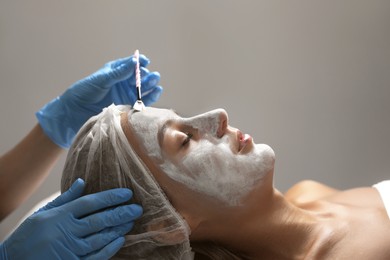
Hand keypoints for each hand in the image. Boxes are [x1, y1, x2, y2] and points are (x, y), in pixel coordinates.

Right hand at [0, 179, 141, 259]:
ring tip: (131, 221)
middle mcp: (66, 232)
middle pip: (100, 220)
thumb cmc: (27, 236)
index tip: (127, 193)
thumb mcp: (42, 213)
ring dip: (118, 229)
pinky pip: (96, 257)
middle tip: (137, 208)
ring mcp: (70, 250)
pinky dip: (109, 248)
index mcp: (60, 216)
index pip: (90, 203)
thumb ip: (65, 199)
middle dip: (121, 213)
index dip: (111, 197)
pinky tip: (120, 240)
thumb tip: (82, 182)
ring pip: (101, 237)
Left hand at [36, 53, 162, 147]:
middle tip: (150, 74)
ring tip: (155, 81)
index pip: (130, 64)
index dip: (139, 61)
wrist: (75, 112)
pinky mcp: (127, 107)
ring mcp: (125, 94)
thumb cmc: (84, 92)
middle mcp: (122, 82)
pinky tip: (156, 91)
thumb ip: (119, 72)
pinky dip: (150, 96)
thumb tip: (134, 62)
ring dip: (150, 84)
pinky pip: (142, 101)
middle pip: (138, 76)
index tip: (145, 61)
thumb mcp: (101, 79)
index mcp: (115, 72)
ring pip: (142, 88)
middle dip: (146, 74)